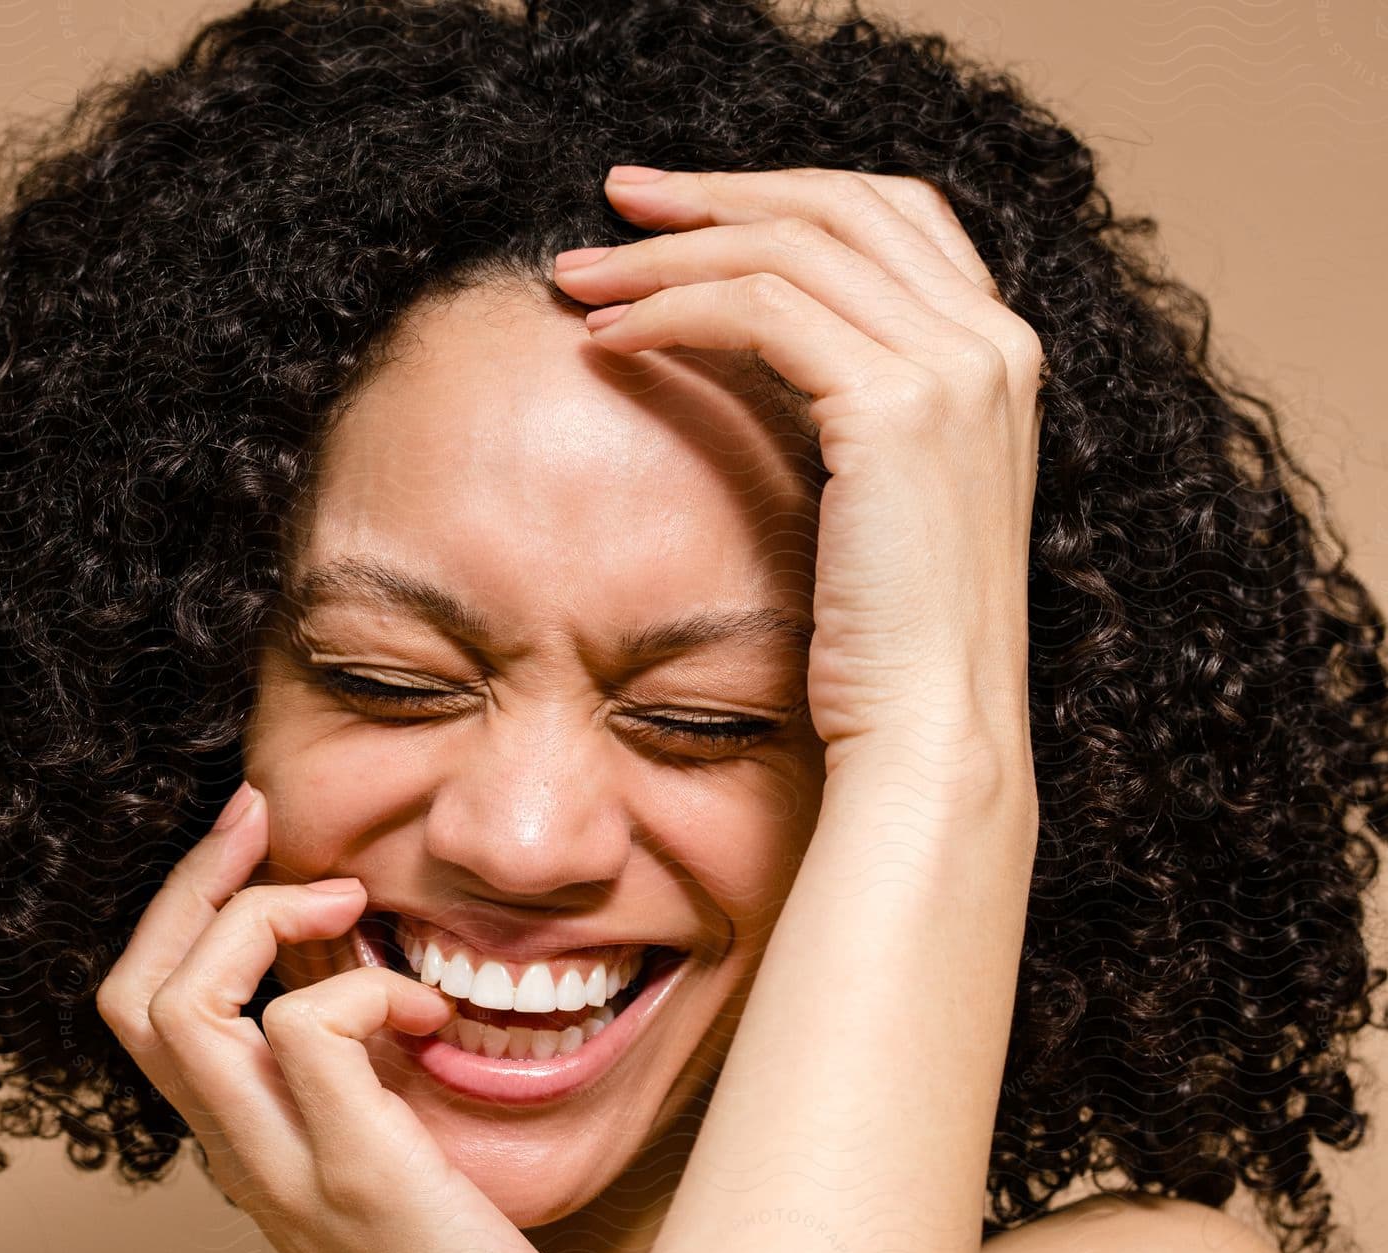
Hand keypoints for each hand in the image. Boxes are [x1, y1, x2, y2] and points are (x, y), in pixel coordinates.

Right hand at [94, 785, 602, 1252]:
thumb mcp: (397, 1158)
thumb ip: (364, 1084)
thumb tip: (379, 985)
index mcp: (250, 1148)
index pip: (153, 1013)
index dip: (185, 915)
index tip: (256, 846)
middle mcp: (245, 1157)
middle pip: (138, 995)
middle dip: (193, 884)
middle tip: (264, 821)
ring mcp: (291, 1168)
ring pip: (187, 1006)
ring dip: (265, 921)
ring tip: (352, 912)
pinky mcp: (359, 1172)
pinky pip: (305, 1032)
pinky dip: (364, 990)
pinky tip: (428, 1017)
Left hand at [554, 164, 1044, 795]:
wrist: (931, 733)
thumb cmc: (892, 648)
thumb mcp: (886, 506)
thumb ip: (860, 415)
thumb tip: (768, 363)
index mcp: (999, 358)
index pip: (888, 217)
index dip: (778, 193)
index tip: (682, 208)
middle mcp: (993, 344)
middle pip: (837, 206)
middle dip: (715, 192)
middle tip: (616, 200)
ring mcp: (955, 369)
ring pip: (787, 250)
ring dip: (669, 251)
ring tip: (580, 274)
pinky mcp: (893, 409)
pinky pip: (757, 312)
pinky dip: (672, 310)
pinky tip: (608, 342)